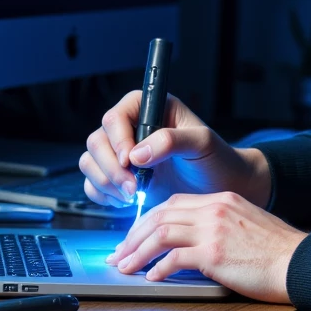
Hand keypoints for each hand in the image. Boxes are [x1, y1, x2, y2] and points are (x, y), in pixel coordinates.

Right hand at [79, 91, 271, 211]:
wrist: (220, 189)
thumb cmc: (216, 159)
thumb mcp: (201, 143)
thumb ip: (171, 140)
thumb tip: (137, 153)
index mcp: (149, 108)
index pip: (115, 117)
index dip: (117, 140)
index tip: (130, 161)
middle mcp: (131, 128)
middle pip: (97, 141)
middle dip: (111, 168)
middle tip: (134, 188)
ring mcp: (123, 154)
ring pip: (90, 162)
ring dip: (106, 183)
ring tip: (133, 195)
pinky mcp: (119, 178)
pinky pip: (93, 184)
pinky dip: (103, 195)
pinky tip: (127, 201)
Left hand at [105, 192, 306, 302]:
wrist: (300, 262)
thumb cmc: (278, 251)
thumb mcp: (247, 225)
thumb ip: (220, 226)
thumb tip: (192, 245)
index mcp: (222, 200)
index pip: (173, 203)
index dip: (148, 220)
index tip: (135, 236)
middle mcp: (215, 209)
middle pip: (160, 215)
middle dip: (134, 235)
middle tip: (119, 253)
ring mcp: (213, 229)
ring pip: (160, 233)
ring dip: (137, 252)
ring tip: (125, 266)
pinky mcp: (214, 253)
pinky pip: (174, 258)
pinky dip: (158, 268)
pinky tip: (151, 277)